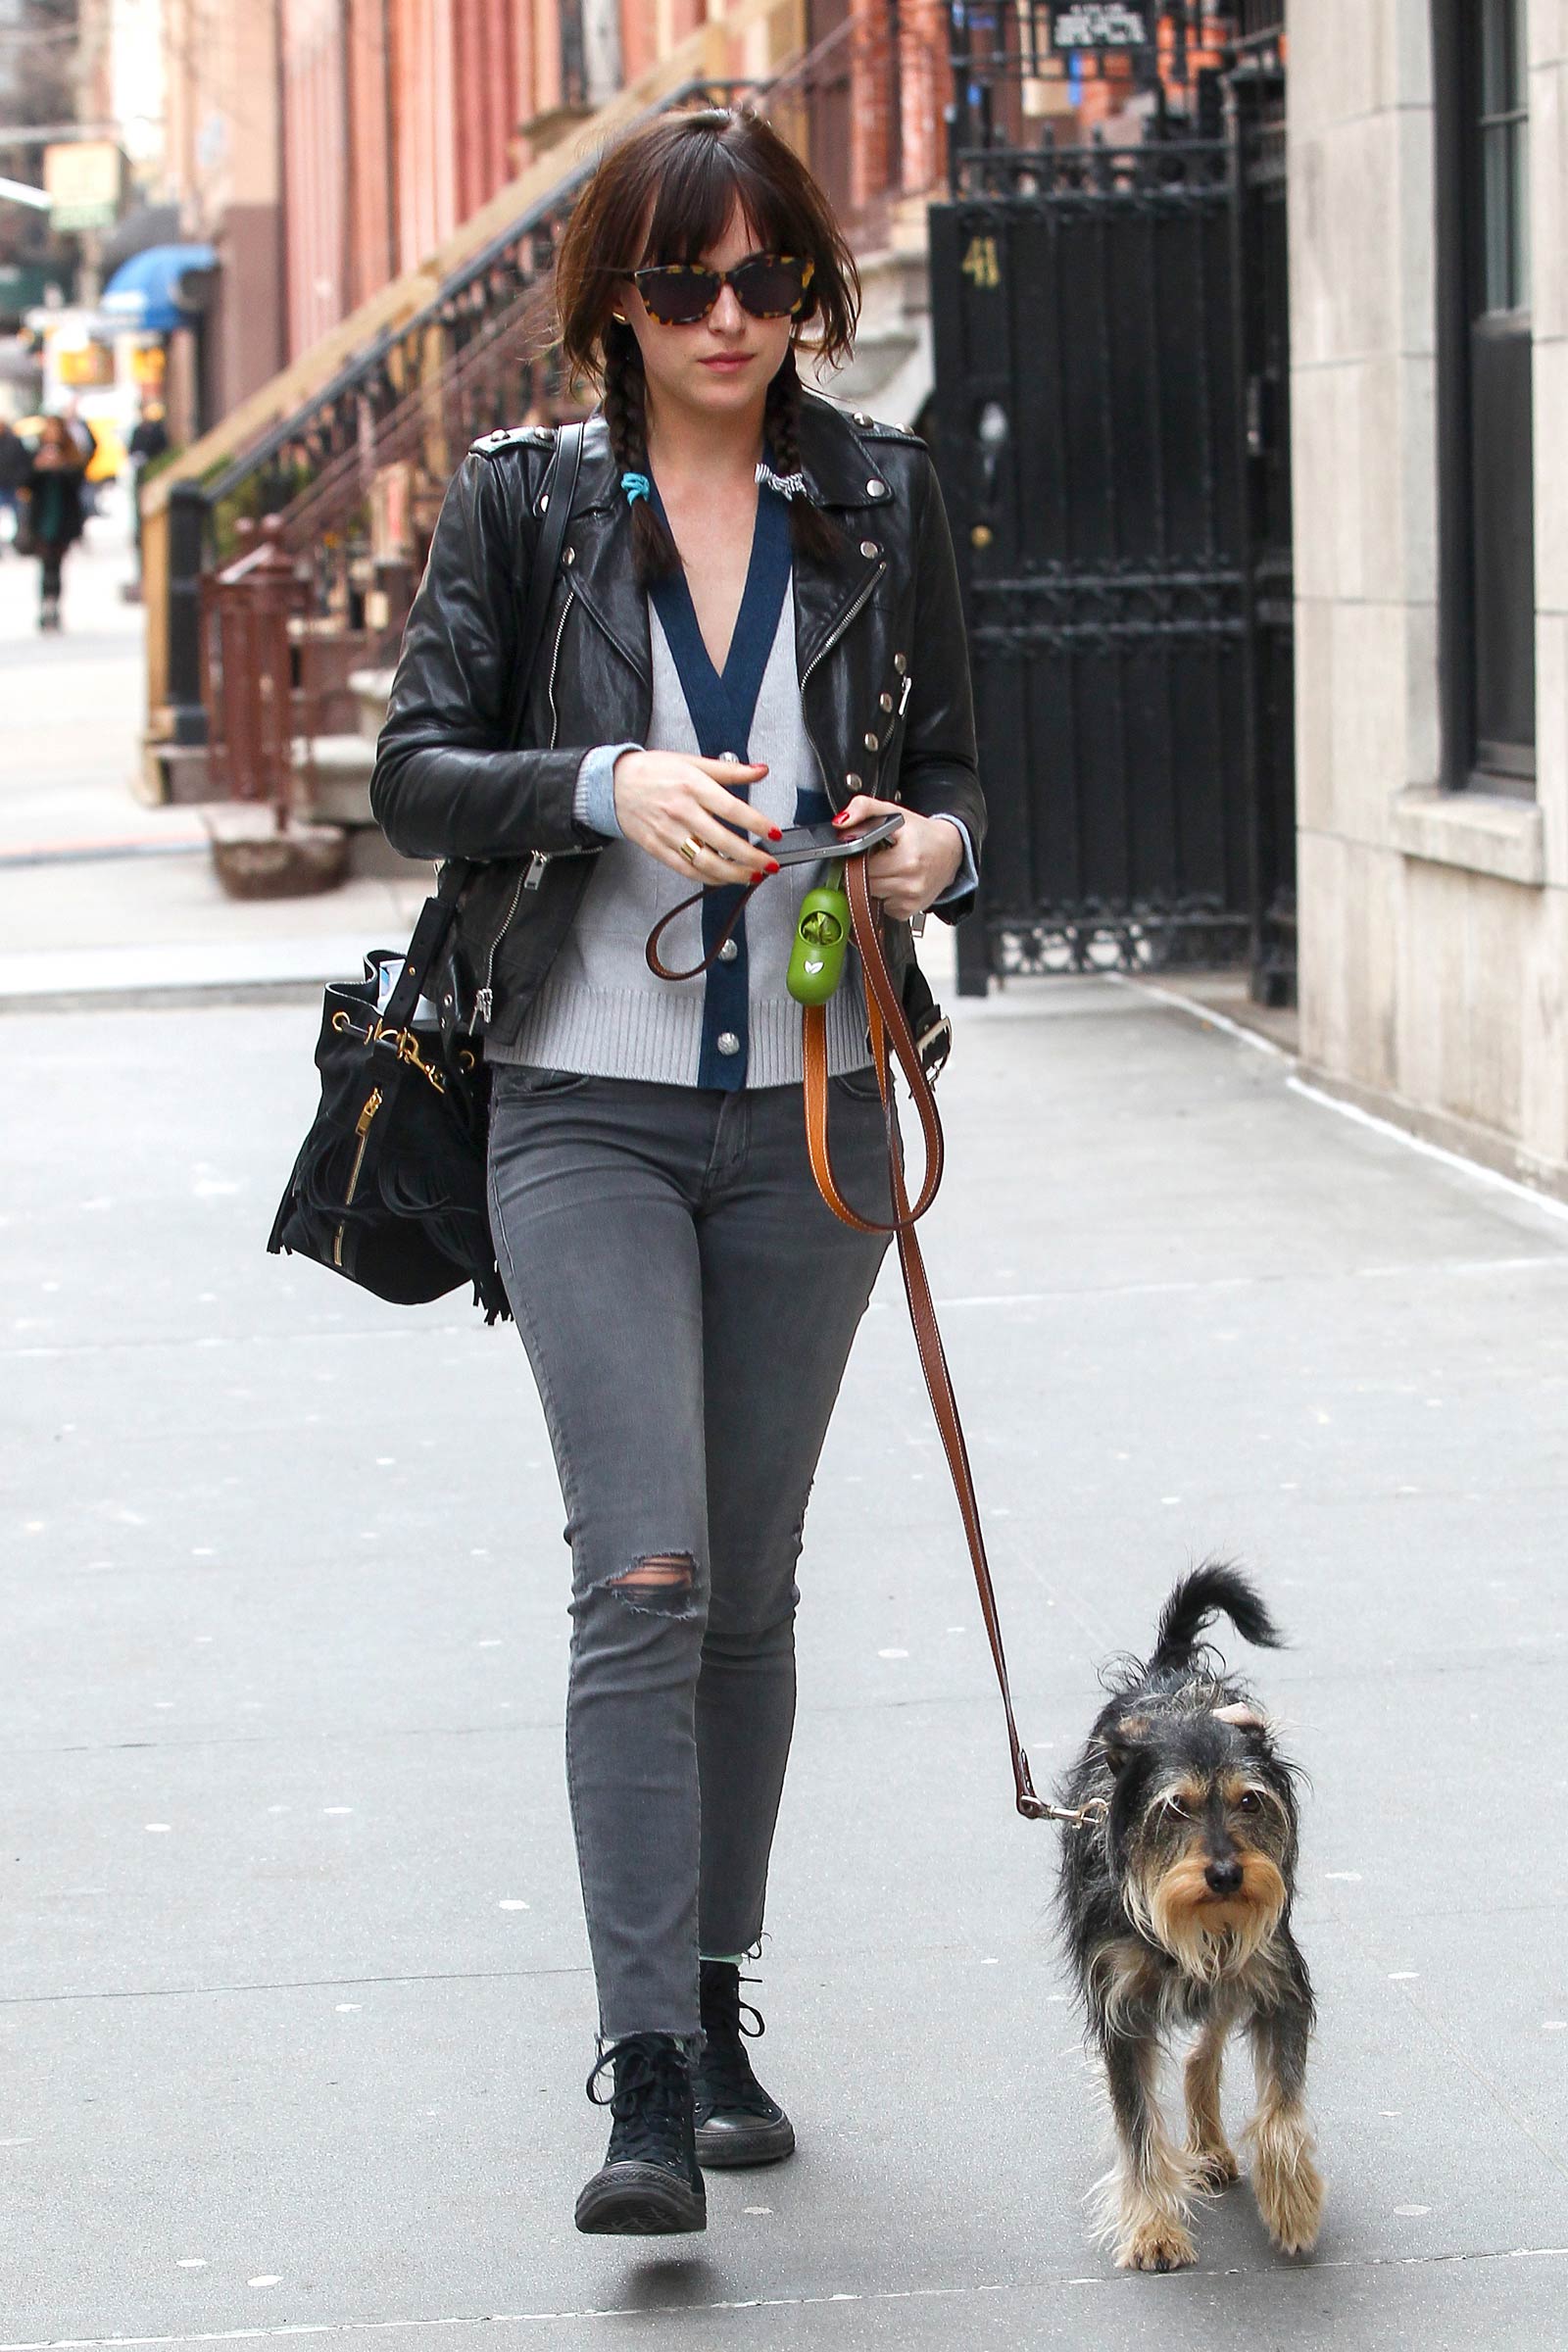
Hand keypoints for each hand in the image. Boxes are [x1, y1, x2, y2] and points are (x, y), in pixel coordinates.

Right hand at [613, 750, 780, 886]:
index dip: (758, 824)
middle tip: (770, 863)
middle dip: (752, 857)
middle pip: (723, 841)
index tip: (775, 833)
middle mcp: (681, 811)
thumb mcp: (691, 762)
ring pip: (706, 861)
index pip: (733, 809)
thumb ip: (729, 770)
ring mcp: (668, 833)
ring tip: (752, 876)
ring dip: (733, 873)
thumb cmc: (652, 771)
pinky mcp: (658, 848)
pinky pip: (687, 870)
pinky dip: (708, 878)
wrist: (612, 784)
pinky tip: (724, 878)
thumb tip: (761, 770)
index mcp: (692, 786)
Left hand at [834, 794, 962, 919]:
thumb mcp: (894, 812)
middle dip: (862, 871)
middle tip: (874, 858)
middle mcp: (911, 883)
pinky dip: (882, 895)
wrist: (952, 850)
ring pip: (870, 896)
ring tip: (885, 868)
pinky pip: (881, 906)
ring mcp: (910, 900)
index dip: (857, 858)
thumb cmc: (922, 833)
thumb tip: (841, 822)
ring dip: (871, 884)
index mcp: (907, 859)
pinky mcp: (908, 911)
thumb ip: (864, 808)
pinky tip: (892, 882)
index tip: (862, 851)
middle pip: (864, 883)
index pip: (862, 866)